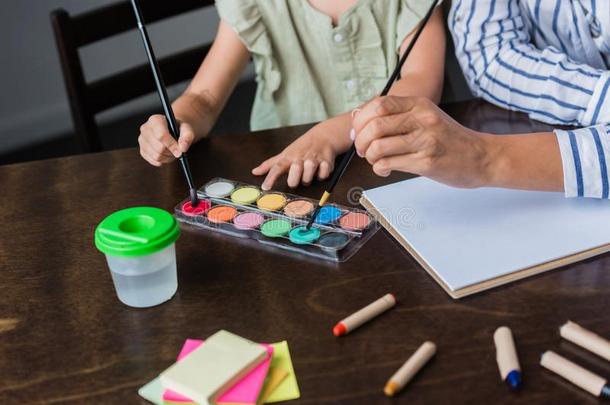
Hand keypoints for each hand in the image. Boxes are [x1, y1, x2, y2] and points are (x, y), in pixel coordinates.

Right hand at [138, 115, 195, 166]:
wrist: (173, 131)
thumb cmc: (179, 129)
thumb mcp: (187, 129)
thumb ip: (187, 136)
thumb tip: (182, 148)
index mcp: (155, 120)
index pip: (161, 135)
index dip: (172, 145)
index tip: (180, 150)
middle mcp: (145, 129)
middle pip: (159, 148)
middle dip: (171, 151)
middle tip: (177, 149)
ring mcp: (142, 140)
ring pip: (156, 156)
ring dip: (167, 157)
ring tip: (172, 151)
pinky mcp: (142, 150)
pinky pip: (153, 161)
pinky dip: (162, 160)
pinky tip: (166, 154)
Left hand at [252, 125, 342, 189]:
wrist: (323, 136)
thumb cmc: (302, 148)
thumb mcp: (285, 154)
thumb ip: (270, 165)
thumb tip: (254, 172)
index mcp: (288, 157)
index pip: (277, 168)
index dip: (270, 178)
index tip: (265, 188)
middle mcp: (300, 159)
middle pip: (294, 176)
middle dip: (294, 181)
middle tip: (297, 177)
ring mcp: (313, 160)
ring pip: (308, 178)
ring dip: (308, 179)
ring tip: (309, 172)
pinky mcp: (326, 162)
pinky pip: (322, 176)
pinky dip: (321, 176)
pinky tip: (320, 170)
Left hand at [353, 96, 492, 187]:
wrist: (481, 157)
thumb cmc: (447, 139)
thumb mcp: (424, 117)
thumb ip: (396, 117)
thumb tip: (358, 122)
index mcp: (419, 104)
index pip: (378, 104)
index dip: (361, 120)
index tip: (358, 133)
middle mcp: (422, 119)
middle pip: (374, 126)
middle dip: (362, 142)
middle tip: (364, 150)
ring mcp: (425, 141)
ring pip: (378, 146)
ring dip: (370, 157)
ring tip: (376, 160)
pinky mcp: (427, 163)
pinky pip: (389, 164)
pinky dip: (379, 168)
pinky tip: (386, 169)